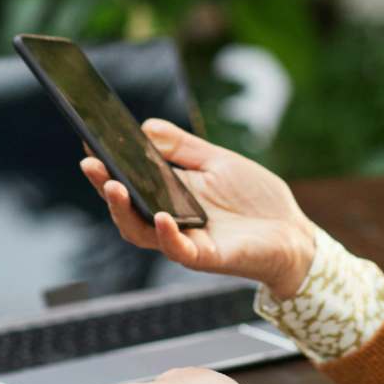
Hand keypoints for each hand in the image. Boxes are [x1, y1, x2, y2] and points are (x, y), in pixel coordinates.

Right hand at [80, 119, 313, 298]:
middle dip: (104, 186)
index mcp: (172, 194)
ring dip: (124, 211)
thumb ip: (184, 148)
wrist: (293, 232)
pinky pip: (178, 250)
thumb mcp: (219, 162)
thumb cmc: (257, 198)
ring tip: (113, 187)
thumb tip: (146, 126)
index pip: (131, 181)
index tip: (90, 143)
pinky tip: (160, 217)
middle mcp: (171, 220)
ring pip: (141, 232)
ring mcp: (187, 240)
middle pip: (127, 208)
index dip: (109, 164)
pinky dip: (166, 235)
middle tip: (90, 163)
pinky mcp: (207, 256)